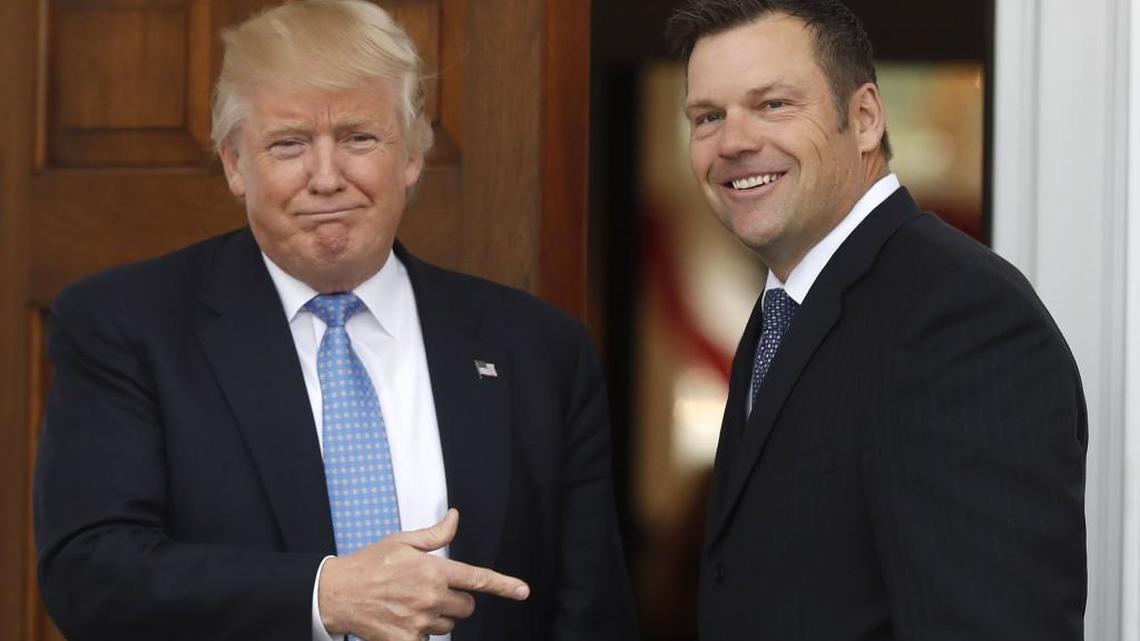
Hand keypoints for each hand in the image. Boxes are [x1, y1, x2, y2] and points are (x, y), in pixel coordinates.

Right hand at [317, 508, 529, 640]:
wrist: (337, 593)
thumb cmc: (368, 565)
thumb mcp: (402, 542)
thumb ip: (435, 535)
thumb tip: (455, 518)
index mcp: (433, 571)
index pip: (477, 579)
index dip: (504, 585)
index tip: (522, 591)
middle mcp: (430, 597)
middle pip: (466, 607)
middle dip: (456, 599)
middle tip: (431, 591)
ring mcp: (420, 622)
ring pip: (449, 625)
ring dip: (439, 617)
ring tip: (411, 604)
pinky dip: (421, 633)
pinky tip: (404, 621)